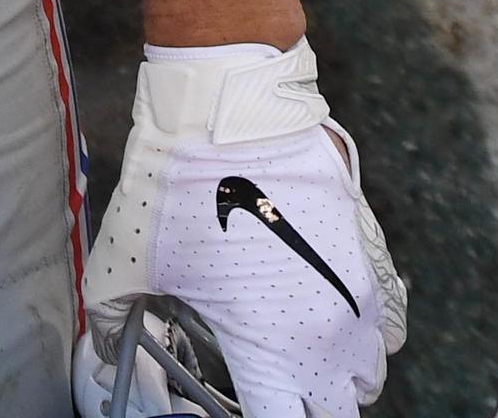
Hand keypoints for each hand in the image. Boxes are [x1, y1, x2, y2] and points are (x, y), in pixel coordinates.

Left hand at [81, 39, 405, 417]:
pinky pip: (390, 323)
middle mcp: (323, 336)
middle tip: (271, 385)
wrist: (230, 109)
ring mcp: (357, 297)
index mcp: (266, 351)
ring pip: (366, 373)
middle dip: (306, 406)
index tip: (244, 405)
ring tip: (297, 353)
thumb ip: (113, 324)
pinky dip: (365, 332)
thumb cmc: (175, 187)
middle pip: (337, 412)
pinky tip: (329, 314)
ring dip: (337, 374)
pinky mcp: (372, 256)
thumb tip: (106, 354)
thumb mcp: (125, 261)